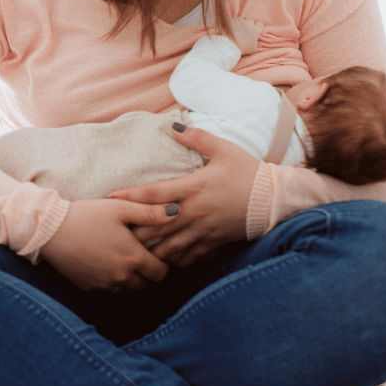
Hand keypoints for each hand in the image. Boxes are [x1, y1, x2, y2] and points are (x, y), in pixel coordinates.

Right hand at [40, 198, 178, 291]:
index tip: (155, 252)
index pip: (161, 272)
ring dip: (127, 277)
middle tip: (136, 253)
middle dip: (145, 272)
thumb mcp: (120, 208)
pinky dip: (107, 278)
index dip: (162, 263)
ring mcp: (103, 284)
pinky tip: (99, 260)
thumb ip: (150, 212)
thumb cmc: (87, 215)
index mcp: (133, 257)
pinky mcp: (87, 286)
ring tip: (117, 256)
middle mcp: (121, 276)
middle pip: (145, 284)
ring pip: (125, 288)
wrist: (50, 230)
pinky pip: (105, 288)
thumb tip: (177, 212)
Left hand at [107, 125, 259, 267]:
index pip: (153, 194)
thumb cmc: (248, 172)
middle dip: (133, 228)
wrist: (276, 200)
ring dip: (149, 248)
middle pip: (154, 225)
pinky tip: (161, 259)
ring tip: (131, 247)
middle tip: (113, 228)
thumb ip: (196, 138)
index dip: (129, 196)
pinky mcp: (213, 244)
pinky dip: (172, 260)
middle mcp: (194, 212)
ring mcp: (203, 231)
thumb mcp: (224, 149)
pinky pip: (187, 258)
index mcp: (193, 188)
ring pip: (168, 246)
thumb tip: (172, 125)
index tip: (109, 198)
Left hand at [229, 18, 262, 53]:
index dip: (257, 27)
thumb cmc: (242, 48)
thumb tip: (255, 38)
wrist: (229, 45)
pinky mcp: (231, 20)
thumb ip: (256, 40)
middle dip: (248, 23)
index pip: (260, 24)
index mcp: (256, 30)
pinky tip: (230, 28)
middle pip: (250, 20)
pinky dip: (232, 23)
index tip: (254, 30)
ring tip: (236, 29)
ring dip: (240, 22)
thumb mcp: (253, 47)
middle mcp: (249, 23)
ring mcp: (240, 20)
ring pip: (241, 19)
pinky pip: (233, 20)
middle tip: (244, 30)